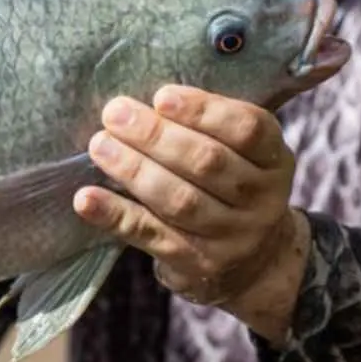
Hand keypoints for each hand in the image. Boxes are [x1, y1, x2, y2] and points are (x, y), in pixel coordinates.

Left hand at [73, 85, 309, 343]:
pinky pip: (151, 235)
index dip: (204, 111)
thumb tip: (143, 100)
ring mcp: (231, 237)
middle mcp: (261, 199)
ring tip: (100, 145)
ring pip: (179, 200)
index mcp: (274, 159)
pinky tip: (86, 198)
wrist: (256, 263)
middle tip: (115, 114)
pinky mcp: (196, 264)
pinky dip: (114, 215)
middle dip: (156, 135)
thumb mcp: (244, 154)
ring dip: (133, 169)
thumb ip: (210, 126)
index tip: (161, 97)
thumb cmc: (234, 187)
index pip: (247, 129)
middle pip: (207, 163)